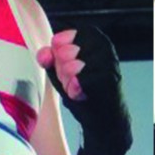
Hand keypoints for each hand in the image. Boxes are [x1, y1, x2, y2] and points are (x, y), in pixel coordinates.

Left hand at [37, 27, 131, 154]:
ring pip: (74, 66)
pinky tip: (78, 94)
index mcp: (91, 37)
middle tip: (69, 79)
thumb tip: (44, 54)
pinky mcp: (110, 79)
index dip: (56, 53)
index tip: (61, 64)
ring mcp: (109, 62)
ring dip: (68, 81)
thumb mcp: (61, 71)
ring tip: (74, 87)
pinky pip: (82, 81)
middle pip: (66, 52)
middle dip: (61, 70)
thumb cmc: (83, 89)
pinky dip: (76, 90)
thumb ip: (50, 59)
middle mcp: (103, 46)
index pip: (61, 38)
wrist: (104, 117)